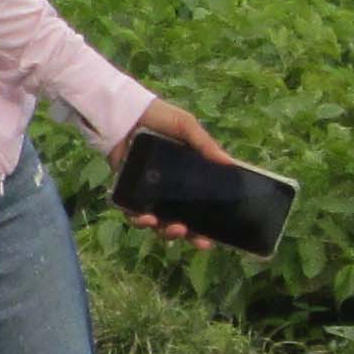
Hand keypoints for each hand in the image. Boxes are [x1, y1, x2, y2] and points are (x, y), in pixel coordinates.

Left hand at [122, 98, 233, 245]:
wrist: (123, 112)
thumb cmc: (157, 116)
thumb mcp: (186, 126)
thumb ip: (205, 145)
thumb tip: (229, 164)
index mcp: (185, 175)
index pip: (199, 204)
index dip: (207, 223)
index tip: (216, 237)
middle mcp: (166, 188)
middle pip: (180, 220)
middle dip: (191, 235)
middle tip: (201, 241)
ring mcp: (146, 192)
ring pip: (157, 222)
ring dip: (166, 231)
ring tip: (175, 228)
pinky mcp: (126, 191)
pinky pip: (132, 213)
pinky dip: (139, 220)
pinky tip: (146, 218)